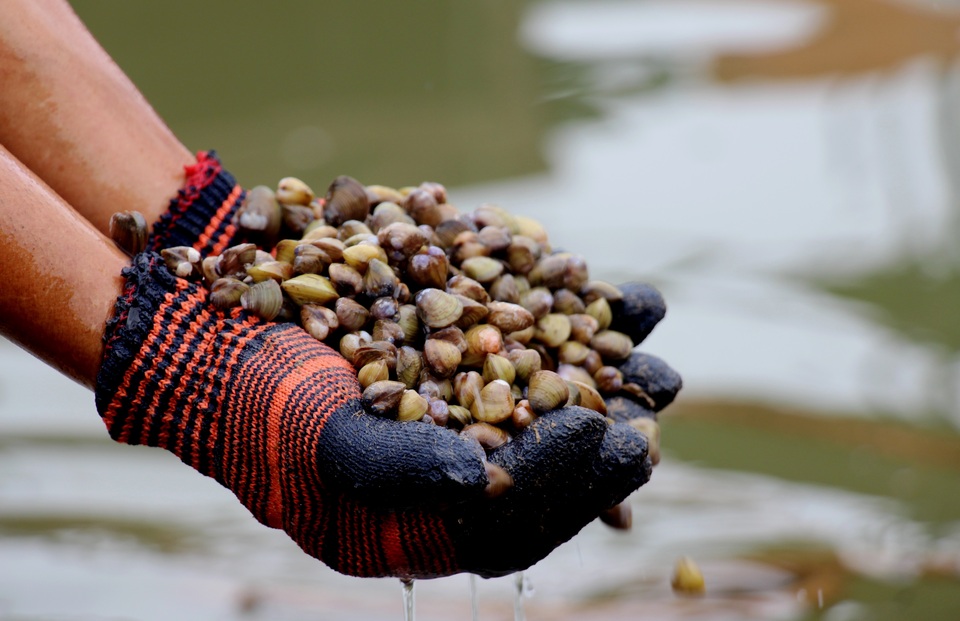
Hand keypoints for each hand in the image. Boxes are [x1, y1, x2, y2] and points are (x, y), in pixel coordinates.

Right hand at [96, 253, 649, 577]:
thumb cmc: (258, 394)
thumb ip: (399, 467)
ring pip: (554, 395)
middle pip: (545, 461)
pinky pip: (539, 332)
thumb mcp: (319, 440)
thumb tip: (482, 481)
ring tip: (660, 359)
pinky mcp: (468, 340)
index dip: (562, 479)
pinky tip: (633, 301)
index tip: (609, 437)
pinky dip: (585, 312)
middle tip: (652, 415)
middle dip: (603, 439)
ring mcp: (467, 398)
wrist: (219, 317)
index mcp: (423, 515)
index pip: (509, 516)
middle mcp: (454, 460)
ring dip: (610, 376)